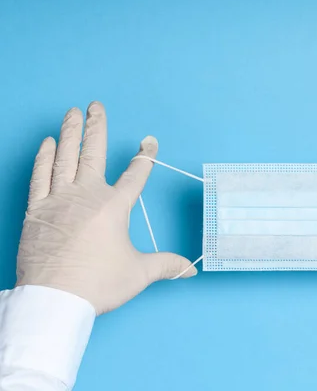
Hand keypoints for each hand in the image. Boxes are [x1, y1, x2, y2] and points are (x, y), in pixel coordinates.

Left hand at [16, 102, 196, 314]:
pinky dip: (43, 157)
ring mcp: (59, 199)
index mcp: (114, 207)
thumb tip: (190, 270)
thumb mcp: (138, 273)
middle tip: (96, 106)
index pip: (135, 174)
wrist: (56, 298)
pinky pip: (40, 176)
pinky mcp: (37, 209)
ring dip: (70, 133)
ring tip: (72, 113)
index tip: (149, 141)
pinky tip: (47, 143)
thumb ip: (166, 265)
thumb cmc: (98, 283)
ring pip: (65, 157)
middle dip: (97, 127)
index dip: (145, 155)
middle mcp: (87, 195)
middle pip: (94, 153)